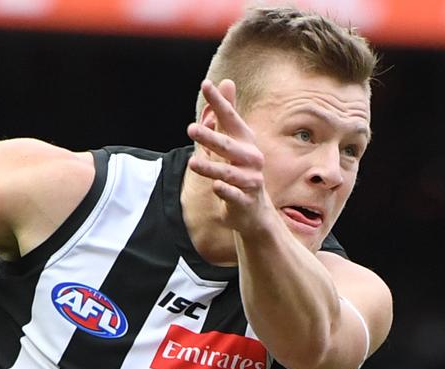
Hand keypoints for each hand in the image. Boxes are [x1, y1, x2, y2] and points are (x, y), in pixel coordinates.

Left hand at [187, 79, 276, 235]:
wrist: (254, 210)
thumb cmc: (240, 171)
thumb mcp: (234, 141)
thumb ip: (226, 115)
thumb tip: (226, 82)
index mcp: (245, 141)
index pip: (230, 118)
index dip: (219, 102)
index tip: (206, 84)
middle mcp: (251, 158)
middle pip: (228, 146)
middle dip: (211, 138)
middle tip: (190, 129)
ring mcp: (250, 180)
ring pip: (229, 173)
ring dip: (211, 168)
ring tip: (192, 162)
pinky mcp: (246, 200)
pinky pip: (235, 195)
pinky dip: (226, 191)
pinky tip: (216, 186)